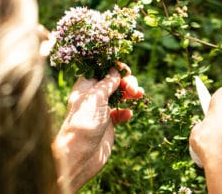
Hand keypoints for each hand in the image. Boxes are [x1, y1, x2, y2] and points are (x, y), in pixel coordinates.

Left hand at [52, 63, 143, 192]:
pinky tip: (128, 115)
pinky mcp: (107, 124)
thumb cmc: (85, 123)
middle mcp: (93, 96)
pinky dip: (126, 112)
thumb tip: (115, 71)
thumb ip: (107, 83)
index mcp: (85, 86)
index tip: (126, 71)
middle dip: (126, 82)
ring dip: (130, 94)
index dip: (114, 67)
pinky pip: (120, 113)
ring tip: (140, 95)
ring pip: (119, 96)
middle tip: (135, 90)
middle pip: (113, 81)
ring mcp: (100, 110)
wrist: (81, 154)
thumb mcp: (97, 97)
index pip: (101, 69)